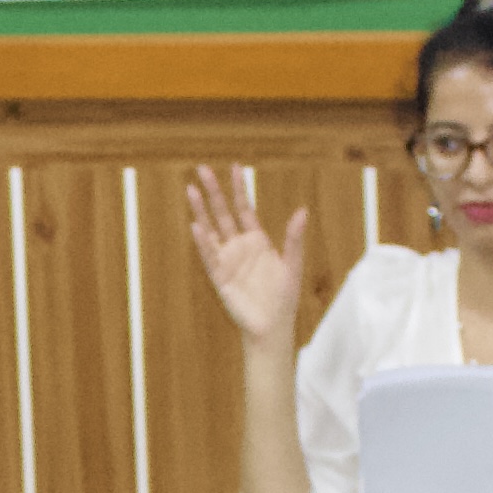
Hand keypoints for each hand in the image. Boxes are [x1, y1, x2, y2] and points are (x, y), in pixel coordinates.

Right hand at [183, 165, 311, 352]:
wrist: (271, 326)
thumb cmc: (283, 298)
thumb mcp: (292, 264)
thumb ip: (294, 238)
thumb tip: (302, 211)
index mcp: (257, 240)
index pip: (244, 208)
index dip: (239, 188)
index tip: (235, 167)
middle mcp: (239, 246)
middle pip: (223, 213)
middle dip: (214, 192)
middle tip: (203, 169)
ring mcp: (227, 260)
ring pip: (211, 229)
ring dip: (201, 211)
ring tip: (191, 190)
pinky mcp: (219, 276)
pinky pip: (209, 255)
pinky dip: (203, 241)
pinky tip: (196, 225)